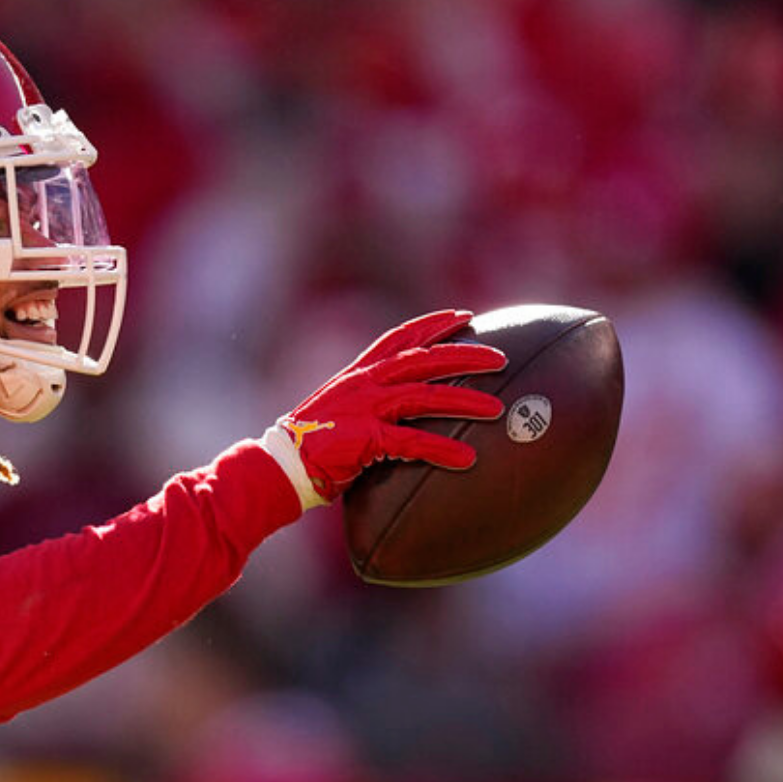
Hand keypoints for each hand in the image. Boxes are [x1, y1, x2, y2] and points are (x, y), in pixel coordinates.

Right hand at [260, 309, 505, 509]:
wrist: (281, 464)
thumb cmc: (315, 443)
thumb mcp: (344, 408)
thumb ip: (372, 400)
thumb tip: (405, 406)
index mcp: (359, 373)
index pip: (401, 337)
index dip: (434, 324)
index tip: (465, 316)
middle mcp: (364, 383)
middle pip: (423, 359)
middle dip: (465, 355)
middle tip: (500, 357)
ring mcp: (365, 409)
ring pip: (424, 397)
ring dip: (463, 401)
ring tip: (496, 409)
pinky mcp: (365, 439)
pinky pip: (412, 443)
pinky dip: (441, 450)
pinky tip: (468, 459)